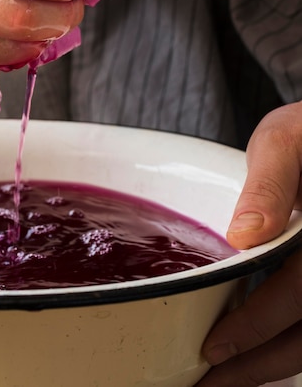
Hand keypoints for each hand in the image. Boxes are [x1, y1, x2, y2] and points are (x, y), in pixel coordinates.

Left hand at [196, 101, 301, 385]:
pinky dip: (291, 346)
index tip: (211, 349)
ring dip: (275, 364)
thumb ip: (269, 185)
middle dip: (261, 365)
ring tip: (231, 380)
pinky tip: (261, 354)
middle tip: (210, 383)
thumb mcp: (285, 142)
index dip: (255, 326)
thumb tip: (243, 235)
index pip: (298, 292)